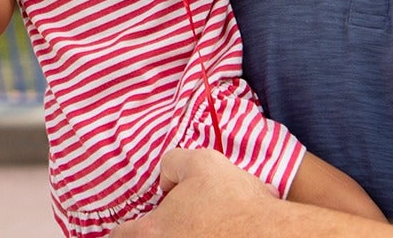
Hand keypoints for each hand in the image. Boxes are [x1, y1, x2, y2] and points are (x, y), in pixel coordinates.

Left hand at [111, 148, 273, 236]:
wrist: (275, 236)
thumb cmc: (237, 203)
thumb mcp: (201, 162)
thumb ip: (172, 163)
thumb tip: (168, 181)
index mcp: (151, 234)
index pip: (117, 237)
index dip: (126, 226)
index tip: (137, 222)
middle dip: (159, 231)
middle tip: (177, 221)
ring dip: (186, 235)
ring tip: (207, 226)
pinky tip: (224, 233)